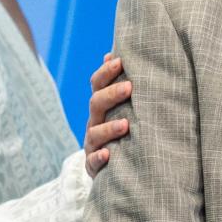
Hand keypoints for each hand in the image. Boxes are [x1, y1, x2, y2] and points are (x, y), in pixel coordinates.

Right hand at [83, 51, 131, 176]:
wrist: (116, 168)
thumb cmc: (125, 131)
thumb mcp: (124, 107)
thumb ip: (123, 83)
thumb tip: (116, 52)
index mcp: (101, 107)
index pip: (98, 84)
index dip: (106, 72)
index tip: (120, 61)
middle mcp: (95, 123)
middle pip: (96, 104)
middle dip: (111, 95)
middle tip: (129, 87)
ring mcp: (93, 145)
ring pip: (94, 133)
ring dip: (108, 128)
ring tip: (125, 125)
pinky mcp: (94, 167)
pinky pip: (92, 162)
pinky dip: (99, 158)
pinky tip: (108, 154)